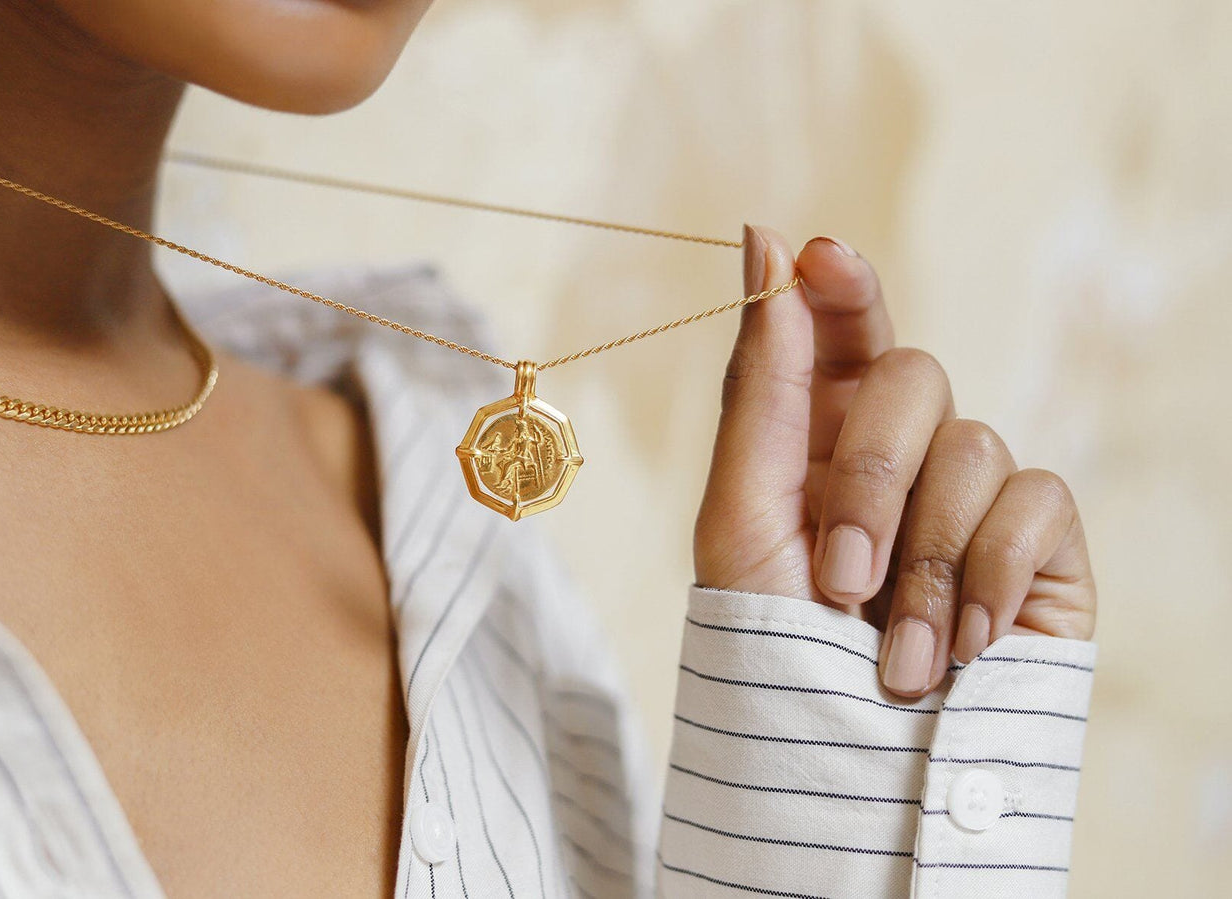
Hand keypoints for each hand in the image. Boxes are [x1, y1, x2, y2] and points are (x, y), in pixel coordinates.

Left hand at [693, 226, 1095, 697]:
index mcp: (822, 431)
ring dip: (922, 562)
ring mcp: (974, 493)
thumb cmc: (776, 641)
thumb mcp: (741, 514)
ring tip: (891, 652)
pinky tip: (961, 644)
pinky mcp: (1041, 543)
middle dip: (869, 480)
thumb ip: (760, 386)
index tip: (816, 254)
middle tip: (837, 582)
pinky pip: (1035, 500)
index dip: (841, 284)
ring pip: (973, 445)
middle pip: (914, 378)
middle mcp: (904, 450)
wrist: (848, 759)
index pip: (845, 329)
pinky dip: (988, 578)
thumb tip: (765, 242)